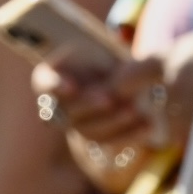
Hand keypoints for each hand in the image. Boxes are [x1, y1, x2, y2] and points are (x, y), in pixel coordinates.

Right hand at [44, 32, 192, 159]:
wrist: (125, 71)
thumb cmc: (106, 52)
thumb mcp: (105, 50)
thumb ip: (103, 60)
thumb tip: (114, 85)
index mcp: (50, 77)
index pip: (45, 84)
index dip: (56, 86)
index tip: (72, 87)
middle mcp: (59, 106)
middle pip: (66, 113)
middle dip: (87, 106)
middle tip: (109, 98)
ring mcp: (78, 124)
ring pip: (88, 132)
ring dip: (110, 123)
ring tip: (133, 110)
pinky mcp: (101, 135)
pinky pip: (110, 142)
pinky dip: (129, 135)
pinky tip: (147, 126)